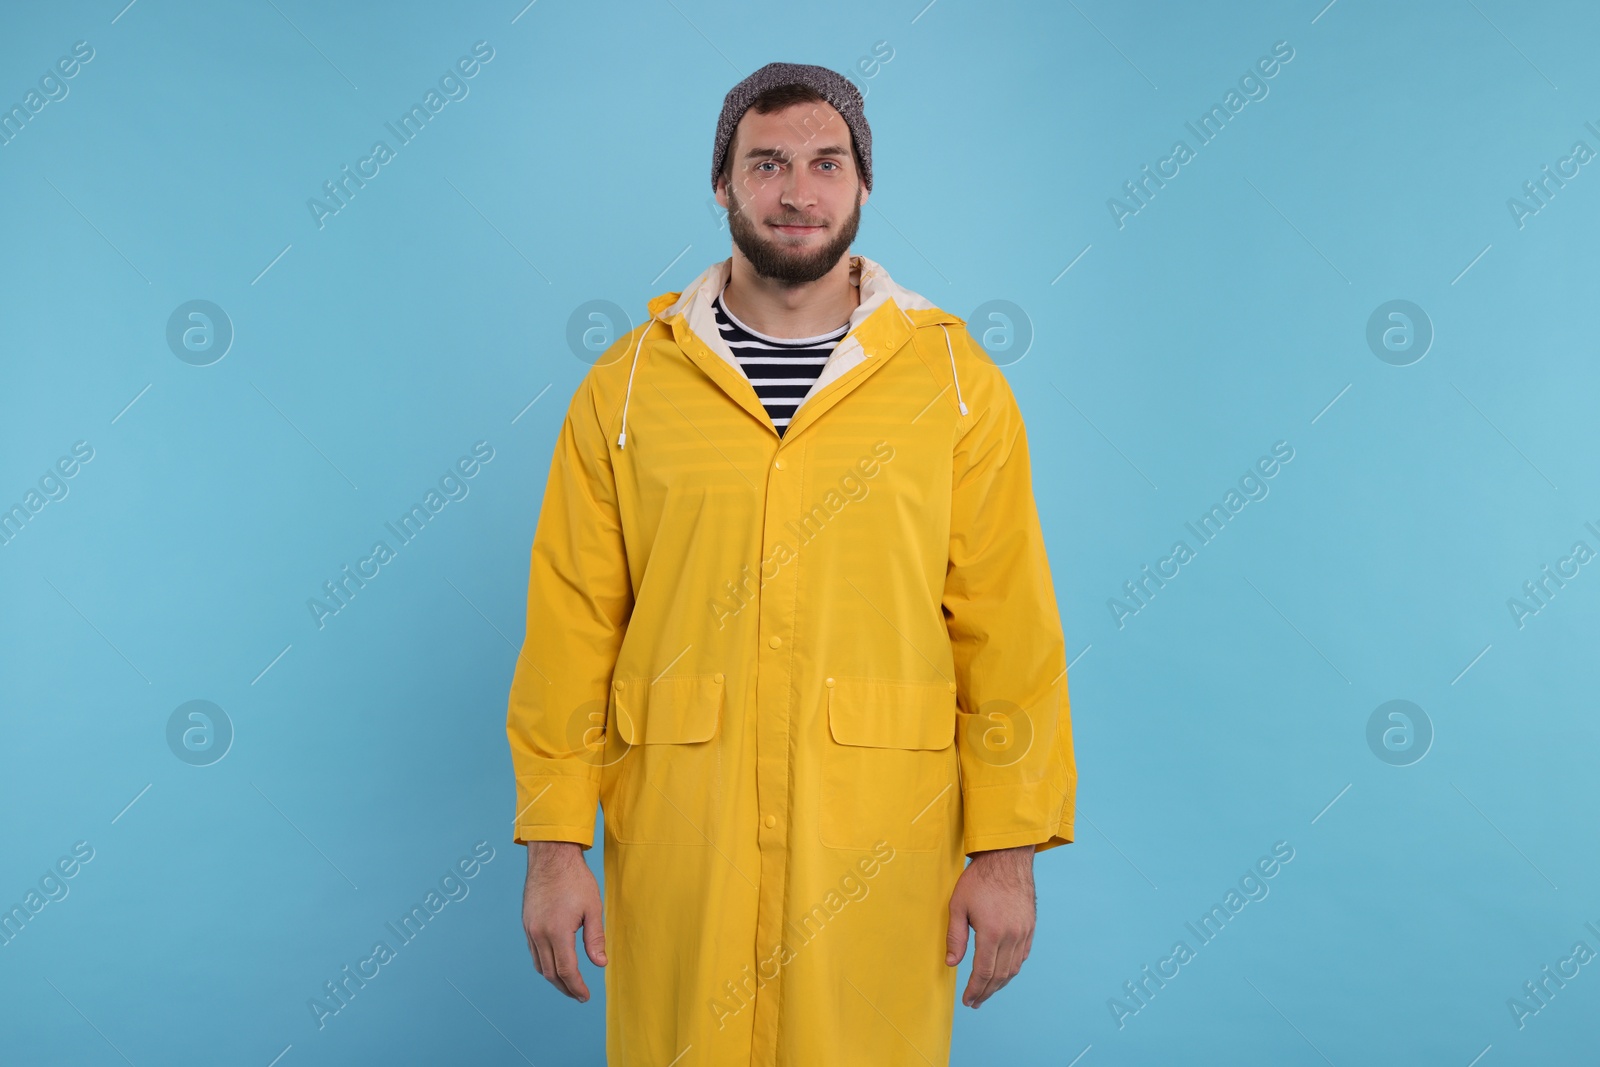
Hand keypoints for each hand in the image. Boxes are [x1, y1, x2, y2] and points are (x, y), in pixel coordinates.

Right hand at [522, 841, 605, 1001]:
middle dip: (565, 987)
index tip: (585, 996)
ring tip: (568, 984)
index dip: (577, 987)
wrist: (551, 857)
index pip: (567, 970)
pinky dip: (544, 964)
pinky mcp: (527, 923)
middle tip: (579, 995)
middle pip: (550, 973)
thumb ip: (595, 938)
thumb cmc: (575, 879)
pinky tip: (555, 964)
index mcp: (557, 932)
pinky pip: (533, 952)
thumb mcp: (592, 907)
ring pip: (539, 965)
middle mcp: (539, 934)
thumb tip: (600, 964)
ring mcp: (530, 929)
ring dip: (553, 978)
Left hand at [945, 844, 1035, 1008]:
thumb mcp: (958, 905)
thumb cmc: (980, 879)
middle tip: (975, 1002)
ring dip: (1000, 984)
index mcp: (992, 933)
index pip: (983, 972)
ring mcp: (1024, 932)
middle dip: (986, 992)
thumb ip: (955, 936)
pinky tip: (1003, 972)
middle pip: (999, 975)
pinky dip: (1012, 969)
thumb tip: (952, 963)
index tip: (968, 1000)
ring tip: (987, 991)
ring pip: (1013, 968)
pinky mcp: (1030, 927)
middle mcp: (1011, 936)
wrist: (1007, 858)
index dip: (975, 989)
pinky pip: (1023, 956)